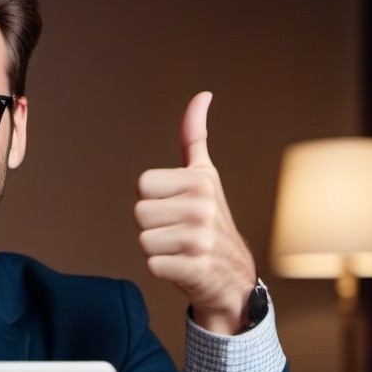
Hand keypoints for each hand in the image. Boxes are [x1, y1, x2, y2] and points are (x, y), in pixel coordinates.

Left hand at [134, 92, 256, 333]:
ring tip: (181, 249)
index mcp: (201, 181)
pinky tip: (183, 266)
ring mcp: (201, 239)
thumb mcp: (205, 177)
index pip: (142, 185)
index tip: (174, 207)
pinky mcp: (195, 268)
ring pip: (143, 240)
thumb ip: (194, 138)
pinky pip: (151, 264)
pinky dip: (162, 269)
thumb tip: (202, 95)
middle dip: (153, 226)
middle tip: (177, 232)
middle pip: (139, 213)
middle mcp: (204, 207)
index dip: (153, 199)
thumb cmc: (209, 222)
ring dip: (157, 249)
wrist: (233, 276)